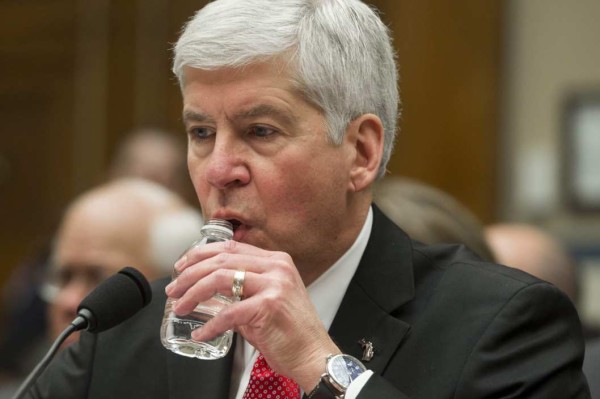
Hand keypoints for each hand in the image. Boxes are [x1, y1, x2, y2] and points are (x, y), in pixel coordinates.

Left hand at [164, 240, 340, 391]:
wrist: (313, 355)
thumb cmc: (290, 332)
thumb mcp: (266, 300)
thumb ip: (240, 292)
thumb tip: (207, 293)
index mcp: (276, 260)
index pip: (230, 247)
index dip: (200, 254)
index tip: (181, 267)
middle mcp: (277, 267)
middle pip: (221, 259)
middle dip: (190, 273)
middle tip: (174, 289)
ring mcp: (274, 284)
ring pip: (221, 278)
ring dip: (194, 293)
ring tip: (180, 307)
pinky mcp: (269, 306)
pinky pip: (229, 313)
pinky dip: (210, 325)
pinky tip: (201, 334)